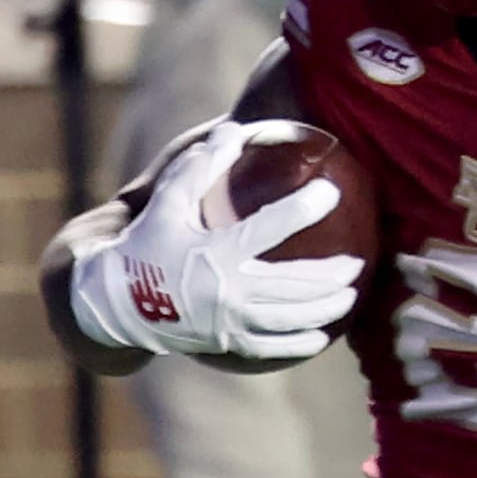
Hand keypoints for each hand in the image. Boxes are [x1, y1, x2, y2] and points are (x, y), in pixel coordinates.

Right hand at [68, 121, 363, 359]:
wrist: (117, 303)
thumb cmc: (147, 243)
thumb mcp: (167, 201)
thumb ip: (202, 166)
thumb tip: (235, 129)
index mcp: (214, 254)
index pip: (269, 229)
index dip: (303, 209)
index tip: (332, 191)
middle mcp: (227, 292)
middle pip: (294, 284)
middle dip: (332, 273)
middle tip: (359, 261)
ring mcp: (230, 323)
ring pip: (292, 319)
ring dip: (327, 308)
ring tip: (351, 295)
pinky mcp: (228, 345)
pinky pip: (274, 348)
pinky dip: (302, 342)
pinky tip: (323, 334)